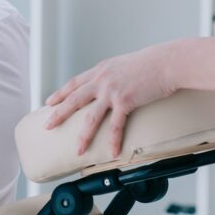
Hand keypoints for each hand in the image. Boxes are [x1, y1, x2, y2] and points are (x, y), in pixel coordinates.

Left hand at [43, 44, 177, 157]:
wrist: (166, 62)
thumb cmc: (151, 64)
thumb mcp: (124, 65)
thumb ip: (113, 76)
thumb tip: (111, 85)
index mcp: (100, 71)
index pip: (74, 83)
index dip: (60, 93)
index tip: (49, 102)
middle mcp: (101, 80)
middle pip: (74, 99)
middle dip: (59, 114)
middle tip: (48, 126)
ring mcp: (111, 91)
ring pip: (91, 117)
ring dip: (83, 136)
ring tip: (78, 150)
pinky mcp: (125, 101)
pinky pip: (116, 125)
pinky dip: (114, 140)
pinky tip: (111, 152)